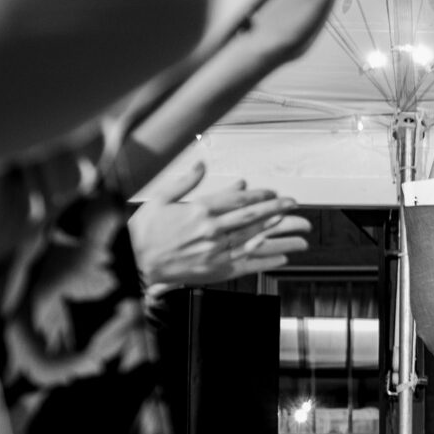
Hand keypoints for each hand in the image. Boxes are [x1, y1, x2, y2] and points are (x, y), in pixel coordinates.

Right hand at [129, 160, 308, 286]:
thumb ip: (184, 182)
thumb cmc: (144, 232)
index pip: (238, 199)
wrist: (135, 264)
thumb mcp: (159, 199)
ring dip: (278, 233)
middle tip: (294, 204)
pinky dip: (265, 260)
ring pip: (254, 238)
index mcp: (199, 210)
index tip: (274, 193)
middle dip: (276, 209)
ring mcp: (215, 251)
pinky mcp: (214, 269)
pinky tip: (282, 258)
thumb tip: (201, 164)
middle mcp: (211, 230)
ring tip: (298, 229)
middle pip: (251, 216)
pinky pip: (246, 263)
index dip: (260, 195)